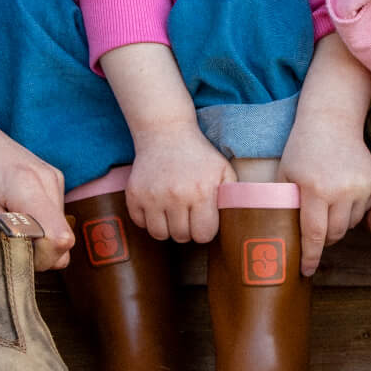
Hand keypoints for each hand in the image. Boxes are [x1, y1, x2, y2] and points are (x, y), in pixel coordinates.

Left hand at [0, 82, 72, 271]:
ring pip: (58, 236)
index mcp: (25, 182)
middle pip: (61, 244)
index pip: (57, 240)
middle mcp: (48, 181)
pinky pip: (52, 223)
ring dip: (30, 242)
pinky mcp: (52, 183)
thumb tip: (13, 258)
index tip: (1, 253)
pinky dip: (32, 230)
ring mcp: (54, 181)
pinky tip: (7, 215)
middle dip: (30, 254)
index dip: (31, 259)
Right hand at [125, 124, 234, 244]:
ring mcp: (152, 196)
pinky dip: (148, 219)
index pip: (203, 235)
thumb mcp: (224, 171)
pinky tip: (157, 205)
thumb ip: (233, 198)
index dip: (204, 230)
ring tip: (172, 212)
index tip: (203, 220)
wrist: (166, 133)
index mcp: (201, 192)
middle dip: (187, 230)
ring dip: (167, 228)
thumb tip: (235, 223)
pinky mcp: (134, 195)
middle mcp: (175, 196)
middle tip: (188, 214)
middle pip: (181, 237)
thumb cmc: (200, 156)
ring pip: (159, 234)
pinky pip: (140, 223)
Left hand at [279, 108, 370, 275]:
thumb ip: (283, 206)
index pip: (314, 235)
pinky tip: (339, 198)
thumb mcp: (285, 176)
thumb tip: (279, 240)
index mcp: (314, 189)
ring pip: (350, 225)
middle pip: (334, 234)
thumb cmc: (301, 150)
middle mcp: (340, 190)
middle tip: (313, 236)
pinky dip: (350, 212)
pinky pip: (363, 211)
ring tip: (325, 211)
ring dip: (337, 226)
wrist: (330, 122)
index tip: (306, 270)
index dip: (310, 257)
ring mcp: (360, 186)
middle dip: (323, 240)